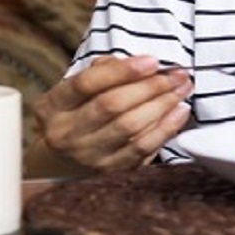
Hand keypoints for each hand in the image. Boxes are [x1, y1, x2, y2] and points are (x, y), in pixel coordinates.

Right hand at [31, 55, 192, 171]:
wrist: (65, 159)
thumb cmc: (80, 112)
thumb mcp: (79, 89)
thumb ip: (104, 71)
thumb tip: (142, 64)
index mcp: (52, 106)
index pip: (86, 83)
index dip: (123, 71)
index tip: (153, 61)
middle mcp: (65, 134)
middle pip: (112, 105)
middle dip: (150, 86)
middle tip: (177, 74)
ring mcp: (87, 156)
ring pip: (129, 127)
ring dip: (162, 105)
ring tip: (182, 89)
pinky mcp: (109, 172)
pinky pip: (142, 150)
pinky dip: (165, 129)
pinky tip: (179, 113)